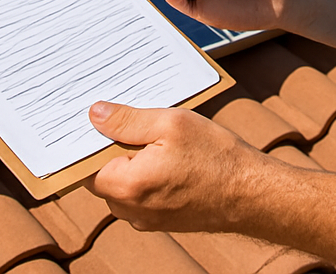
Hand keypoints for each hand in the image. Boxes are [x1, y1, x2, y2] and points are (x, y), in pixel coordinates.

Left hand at [87, 101, 266, 232]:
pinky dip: (146, 174)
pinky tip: (168, 155)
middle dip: (112, 149)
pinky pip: (141, 194)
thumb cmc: (214, 156)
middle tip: (132, 122)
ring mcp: (148, 219)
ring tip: (157, 137)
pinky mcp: (162, 220)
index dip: (88, 143)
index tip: (95, 121)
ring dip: (132, 161)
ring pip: (123, 185)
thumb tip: (95, 115)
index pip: (85, 167)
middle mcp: (132, 210)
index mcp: (128, 186)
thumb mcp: (170, 123)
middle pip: (103, 176)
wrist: (251, 193)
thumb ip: (127, 120)